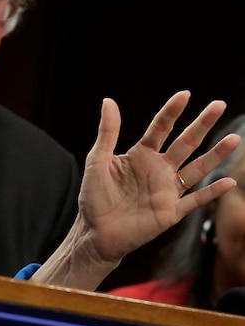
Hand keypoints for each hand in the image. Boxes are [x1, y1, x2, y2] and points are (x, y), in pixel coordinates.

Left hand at [80, 90, 237, 263]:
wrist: (95, 231)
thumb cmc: (94, 196)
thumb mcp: (97, 160)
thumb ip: (107, 132)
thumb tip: (108, 100)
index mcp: (140, 155)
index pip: (160, 128)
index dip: (172, 111)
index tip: (185, 94)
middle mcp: (159, 169)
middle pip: (185, 143)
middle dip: (202, 124)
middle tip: (219, 104)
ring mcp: (167, 190)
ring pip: (197, 168)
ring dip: (215, 155)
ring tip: (234, 139)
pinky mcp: (171, 211)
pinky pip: (196, 200)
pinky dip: (213, 192)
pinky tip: (229, 181)